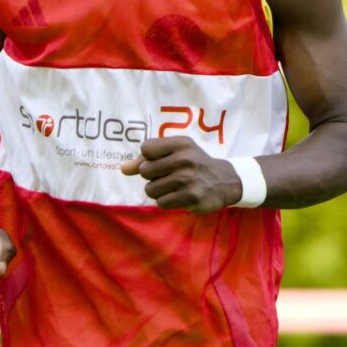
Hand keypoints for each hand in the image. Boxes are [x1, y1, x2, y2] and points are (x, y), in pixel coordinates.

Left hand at [121, 136, 241, 213]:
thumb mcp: (175, 152)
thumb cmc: (193, 162)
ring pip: (151, 189)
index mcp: (179, 144)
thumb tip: (123, 169)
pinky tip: (178, 195)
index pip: (145, 149)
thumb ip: (147, 158)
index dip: (148, 157)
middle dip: (152, 176)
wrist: (223, 180)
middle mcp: (184, 159)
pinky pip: (161, 203)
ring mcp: (187, 179)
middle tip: (167, 175)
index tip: (160, 160)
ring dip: (158, 190)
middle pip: (145, 171)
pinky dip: (166, 201)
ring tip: (172, 186)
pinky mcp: (191, 198)